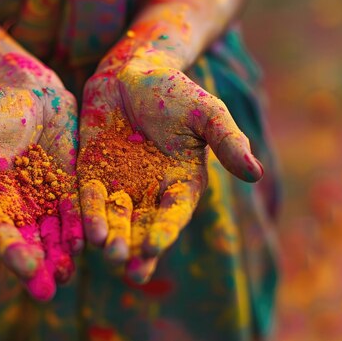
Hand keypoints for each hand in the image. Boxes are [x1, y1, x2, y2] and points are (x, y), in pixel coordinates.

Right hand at [0, 78, 81, 300]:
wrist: (26, 93)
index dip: (11, 252)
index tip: (26, 266)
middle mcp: (16, 208)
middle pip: (28, 243)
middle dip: (38, 266)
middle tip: (48, 289)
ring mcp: (45, 199)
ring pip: (54, 234)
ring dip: (61, 255)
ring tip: (69, 272)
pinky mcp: (69, 187)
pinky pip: (77, 211)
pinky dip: (82, 227)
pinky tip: (91, 241)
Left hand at [78, 56, 262, 283]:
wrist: (133, 73)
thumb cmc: (176, 91)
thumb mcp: (207, 113)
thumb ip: (227, 141)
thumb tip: (256, 173)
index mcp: (180, 184)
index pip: (173, 214)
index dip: (164, 232)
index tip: (153, 248)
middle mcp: (149, 191)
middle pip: (142, 227)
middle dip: (135, 248)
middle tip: (129, 268)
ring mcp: (119, 184)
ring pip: (114, 218)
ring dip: (111, 237)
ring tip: (106, 252)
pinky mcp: (92, 173)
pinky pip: (88, 197)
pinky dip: (87, 213)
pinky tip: (85, 230)